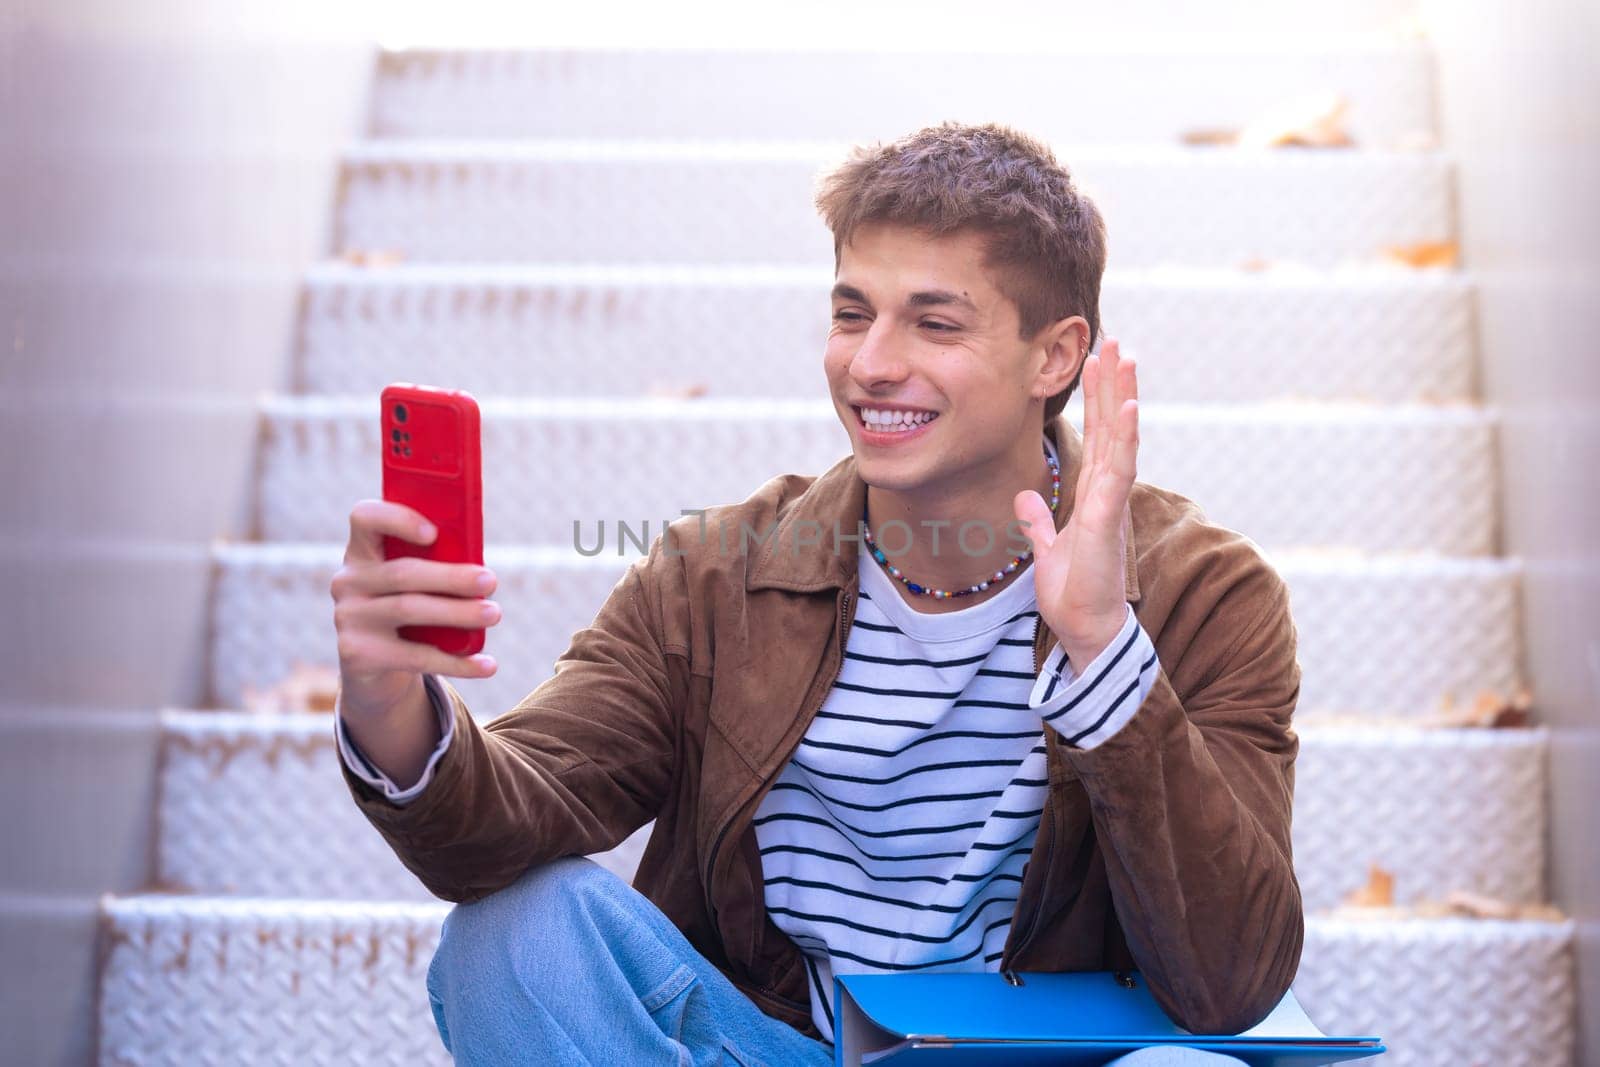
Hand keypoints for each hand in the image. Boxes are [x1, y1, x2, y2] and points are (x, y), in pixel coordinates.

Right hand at [330, 500, 500, 719]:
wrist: (375, 671)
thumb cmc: (408, 611)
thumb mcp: (416, 585)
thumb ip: (435, 566)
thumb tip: (480, 572)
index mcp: (362, 551)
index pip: (365, 519)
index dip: (398, 519)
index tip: (434, 532)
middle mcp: (348, 581)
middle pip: (402, 572)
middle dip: (451, 577)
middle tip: (490, 581)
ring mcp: (348, 619)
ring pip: (409, 609)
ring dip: (458, 612)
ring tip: (494, 613)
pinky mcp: (357, 656)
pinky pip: (415, 656)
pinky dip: (457, 661)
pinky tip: (487, 664)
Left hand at [1014, 336, 1139, 670]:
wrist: (1085, 630)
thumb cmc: (1074, 595)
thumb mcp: (1047, 550)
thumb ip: (1039, 522)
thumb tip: (1025, 497)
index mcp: (1092, 495)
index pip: (1097, 437)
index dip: (1097, 399)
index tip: (1098, 363)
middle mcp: (1106, 492)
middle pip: (1112, 427)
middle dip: (1113, 384)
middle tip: (1115, 341)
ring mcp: (1110, 503)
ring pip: (1120, 439)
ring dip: (1123, 397)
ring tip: (1126, 357)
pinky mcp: (1107, 519)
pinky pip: (1118, 471)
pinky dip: (1124, 439)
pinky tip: (1128, 408)